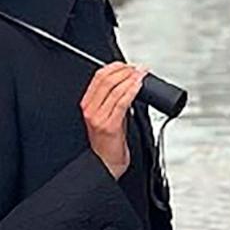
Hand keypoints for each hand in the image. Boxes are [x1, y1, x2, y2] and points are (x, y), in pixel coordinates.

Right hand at [81, 62, 144, 177]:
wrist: (107, 163)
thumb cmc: (110, 141)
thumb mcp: (108, 115)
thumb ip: (114, 99)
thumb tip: (130, 83)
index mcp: (87, 104)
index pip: (99, 77)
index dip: (115, 67)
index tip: (129, 65)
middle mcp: (90, 109)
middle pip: (106, 80)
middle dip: (125, 71)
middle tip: (138, 70)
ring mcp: (99, 117)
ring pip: (115, 89)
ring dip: (132, 79)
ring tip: (142, 75)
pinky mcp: (110, 125)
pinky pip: (122, 102)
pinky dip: (132, 91)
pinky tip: (139, 86)